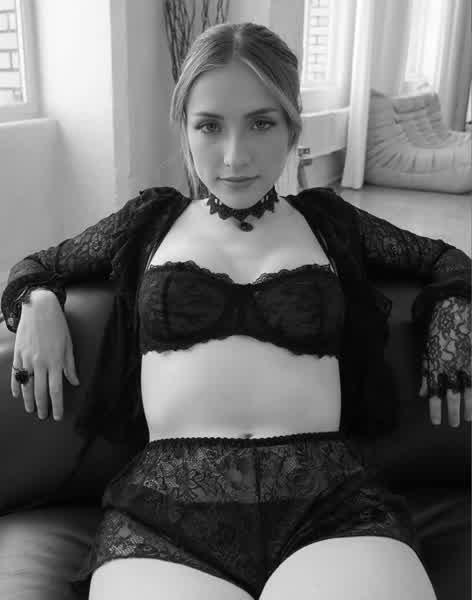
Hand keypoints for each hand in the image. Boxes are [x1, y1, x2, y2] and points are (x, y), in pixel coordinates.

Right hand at [11, 290, 79, 420]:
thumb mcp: (68, 345)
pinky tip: (18, 395)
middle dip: (42, 406)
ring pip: (26, 385)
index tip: (58, 416)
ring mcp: (27, 359)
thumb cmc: (58, 326)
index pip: (56, 390)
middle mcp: (40, 363)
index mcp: (55, 361)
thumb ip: (70, 366)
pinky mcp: (18, 354)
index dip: (57, 405)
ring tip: (30, 410)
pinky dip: (16, 386)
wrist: (39, 308)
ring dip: (28, 400)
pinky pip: (15, 374)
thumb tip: (74, 382)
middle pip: (40, 391)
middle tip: (43, 417)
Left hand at [418, 296, 470, 426]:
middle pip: (453, 394)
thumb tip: (421, 393)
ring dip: (469, 406)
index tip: (436, 422)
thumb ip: (424, 373)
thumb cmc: (438, 330)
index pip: (434, 391)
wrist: (455, 308)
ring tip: (469, 418)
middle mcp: (451, 365)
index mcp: (435, 363)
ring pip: (470, 389)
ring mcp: (467, 361)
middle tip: (455, 424)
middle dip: (454, 411)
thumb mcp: (426, 351)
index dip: (435, 408)